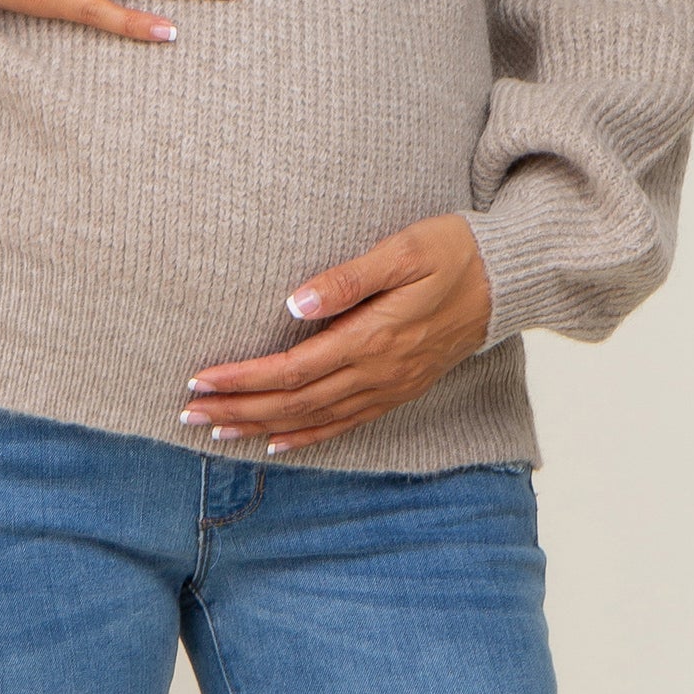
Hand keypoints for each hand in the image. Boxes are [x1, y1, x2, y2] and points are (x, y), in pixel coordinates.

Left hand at [179, 214, 492, 451]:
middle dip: (239, 408)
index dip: (244, 379)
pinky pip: (345, 423)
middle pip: (295, 402)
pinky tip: (278, 443)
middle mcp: (378, 373)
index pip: (294, 370)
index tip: (201, 380)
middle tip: (187, 414)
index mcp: (373, 338)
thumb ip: (348, 279)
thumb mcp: (403, 251)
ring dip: (262, 426)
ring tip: (216, 430)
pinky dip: (308, 437)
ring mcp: (389, 386)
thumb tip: (293, 303)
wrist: (506, 278)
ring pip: (314, 418)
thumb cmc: (451, 251)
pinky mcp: (398, 388)